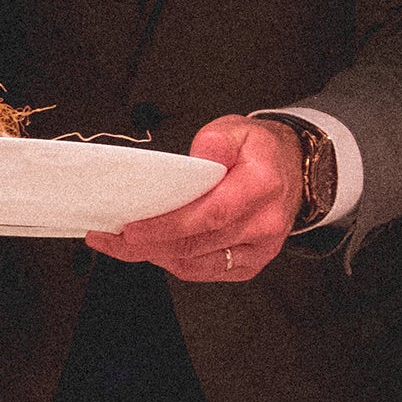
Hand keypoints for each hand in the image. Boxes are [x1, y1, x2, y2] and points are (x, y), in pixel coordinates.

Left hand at [87, 113, 299, 280]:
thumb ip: (217, 139)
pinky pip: (204, 271)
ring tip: (123, 243)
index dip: (169, 225)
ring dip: (155, 255)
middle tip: (110, 237)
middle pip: (197, 244)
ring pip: (196, 263)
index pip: (211, 213)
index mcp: (261, 186)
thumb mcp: (239, 129)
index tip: (131, 228)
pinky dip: (174, 262)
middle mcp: (264, 223)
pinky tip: (154, 249)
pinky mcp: (251, 264)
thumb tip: (199, 157)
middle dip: (148, 244)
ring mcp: (259, 249)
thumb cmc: (259, 153)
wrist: (292, 172)